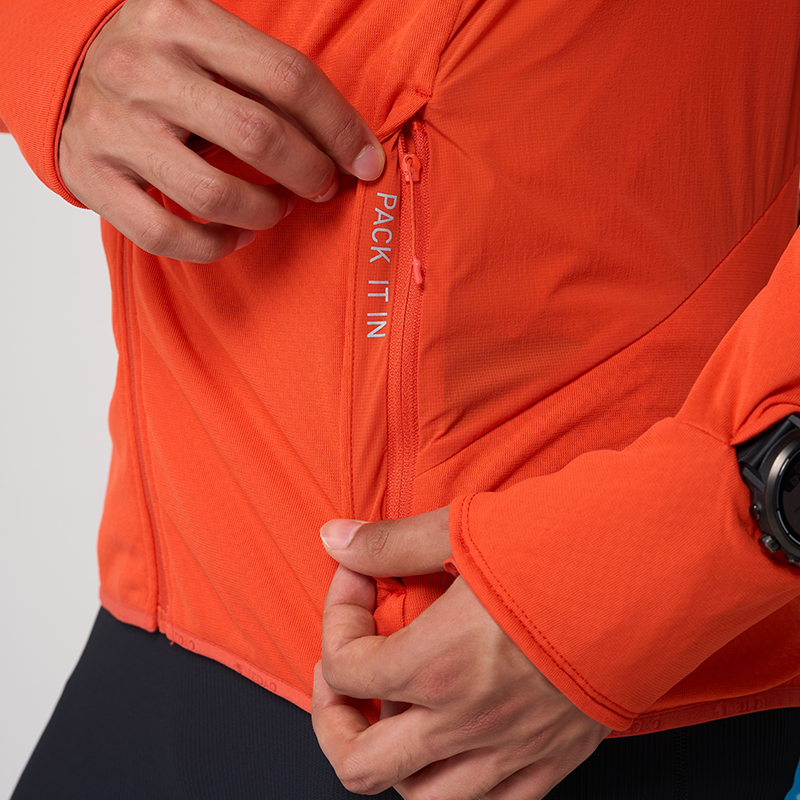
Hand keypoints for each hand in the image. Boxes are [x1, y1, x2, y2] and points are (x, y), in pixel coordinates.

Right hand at [59, 0, 384, 262]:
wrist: (57, 66)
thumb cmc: (155, 58)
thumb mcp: (201, 32)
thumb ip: (261, 71)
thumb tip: (345, 137)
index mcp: (183, 21)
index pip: (287, 78)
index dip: (340, 127)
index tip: (366, 161)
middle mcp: (145, 71)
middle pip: (257, 136)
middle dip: (309, 172)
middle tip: (323, 185)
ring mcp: (114, 129)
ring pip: (214, 194)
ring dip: (265, 212)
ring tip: (278, 207)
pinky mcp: (92, 178)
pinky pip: (165, 234)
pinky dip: (214, 246)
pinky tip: (238, 236)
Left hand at [313, 509, 610, 799]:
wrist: (663, 564)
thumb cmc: (570, 542)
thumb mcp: (466, 528)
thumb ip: (391, 543)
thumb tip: (334, 538)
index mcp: (437, 664)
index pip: (343, 668)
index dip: (337, 614)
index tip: (359, 576)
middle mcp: (468, 722)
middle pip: (359, 763)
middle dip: (334, 716)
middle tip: (347, 671)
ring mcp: (513, 751)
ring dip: (392, 758)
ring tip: (398, 710)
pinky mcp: (557, 759)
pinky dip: (458, 780)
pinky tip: (460, 737)